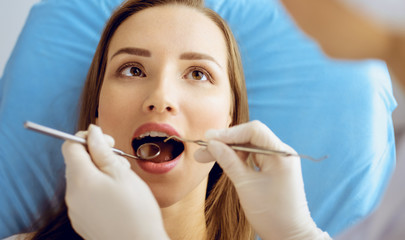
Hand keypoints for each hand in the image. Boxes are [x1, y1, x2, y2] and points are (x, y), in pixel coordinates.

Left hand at [62, 125, 168, 239]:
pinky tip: (116, 197)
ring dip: (98, 172)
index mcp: (81, 179)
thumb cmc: (136, 209)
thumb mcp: (121, 173)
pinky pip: (84, 196)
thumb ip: (102, 151)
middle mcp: (72, 195)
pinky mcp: (81, 220)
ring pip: (82, 179)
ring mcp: (75, 210)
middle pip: (76, 163)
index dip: (87, 138)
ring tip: (122, 180)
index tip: (107, 142)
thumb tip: (92, 132)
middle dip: (96, 156)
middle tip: (119, 162)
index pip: (70, 146)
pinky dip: (97, 189)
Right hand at [194, 121, 329, 239]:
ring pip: (249, 146)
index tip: (209, 138)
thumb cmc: (272, 213)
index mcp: (281, 154)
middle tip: (203, 150)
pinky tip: (221, 160)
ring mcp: (278, 160)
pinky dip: (237, 158)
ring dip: (228, 150)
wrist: (289, 236)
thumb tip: (212, 144)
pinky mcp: (273, 169)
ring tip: (206, 156)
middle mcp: (281, 153)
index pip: (254, 131)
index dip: (229, 133)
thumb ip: (229, 161)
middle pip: (250, 137)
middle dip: (225, 142)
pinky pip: (253, 157)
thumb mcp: (246, 185)